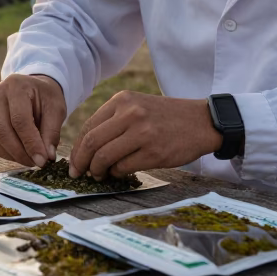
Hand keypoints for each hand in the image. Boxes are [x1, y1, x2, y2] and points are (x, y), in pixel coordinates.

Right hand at [0, 74, 66, 167]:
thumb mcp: (56, 109)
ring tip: (30, 160)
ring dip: (12, 155)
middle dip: (19, 152)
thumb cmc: (45, 97)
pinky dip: (5, 153)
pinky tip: (20, 155)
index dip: (30, 143)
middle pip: (1, 130)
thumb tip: (47, 157)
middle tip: (36, 163)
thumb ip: (52, 131)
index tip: (42, 160)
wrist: (33, 89)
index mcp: (16, 86)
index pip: (19, 119)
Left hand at [68, 92, 221, 179]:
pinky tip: (119, 173)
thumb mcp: (138, 106)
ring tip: (100, 175)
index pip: (88, 127)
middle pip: (91, 143)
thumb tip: (86, 148)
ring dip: (98, 170)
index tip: (75, 162)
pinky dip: (116, 174)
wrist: (201, 121)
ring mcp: (142, 133)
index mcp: (123, 100)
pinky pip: (123, 167)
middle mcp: (130, 114)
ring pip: (104, 157)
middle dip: (81, 162)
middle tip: (79, 173)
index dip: (77, 148)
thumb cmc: (166, 117)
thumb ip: (114, 120)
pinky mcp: (153, 152)